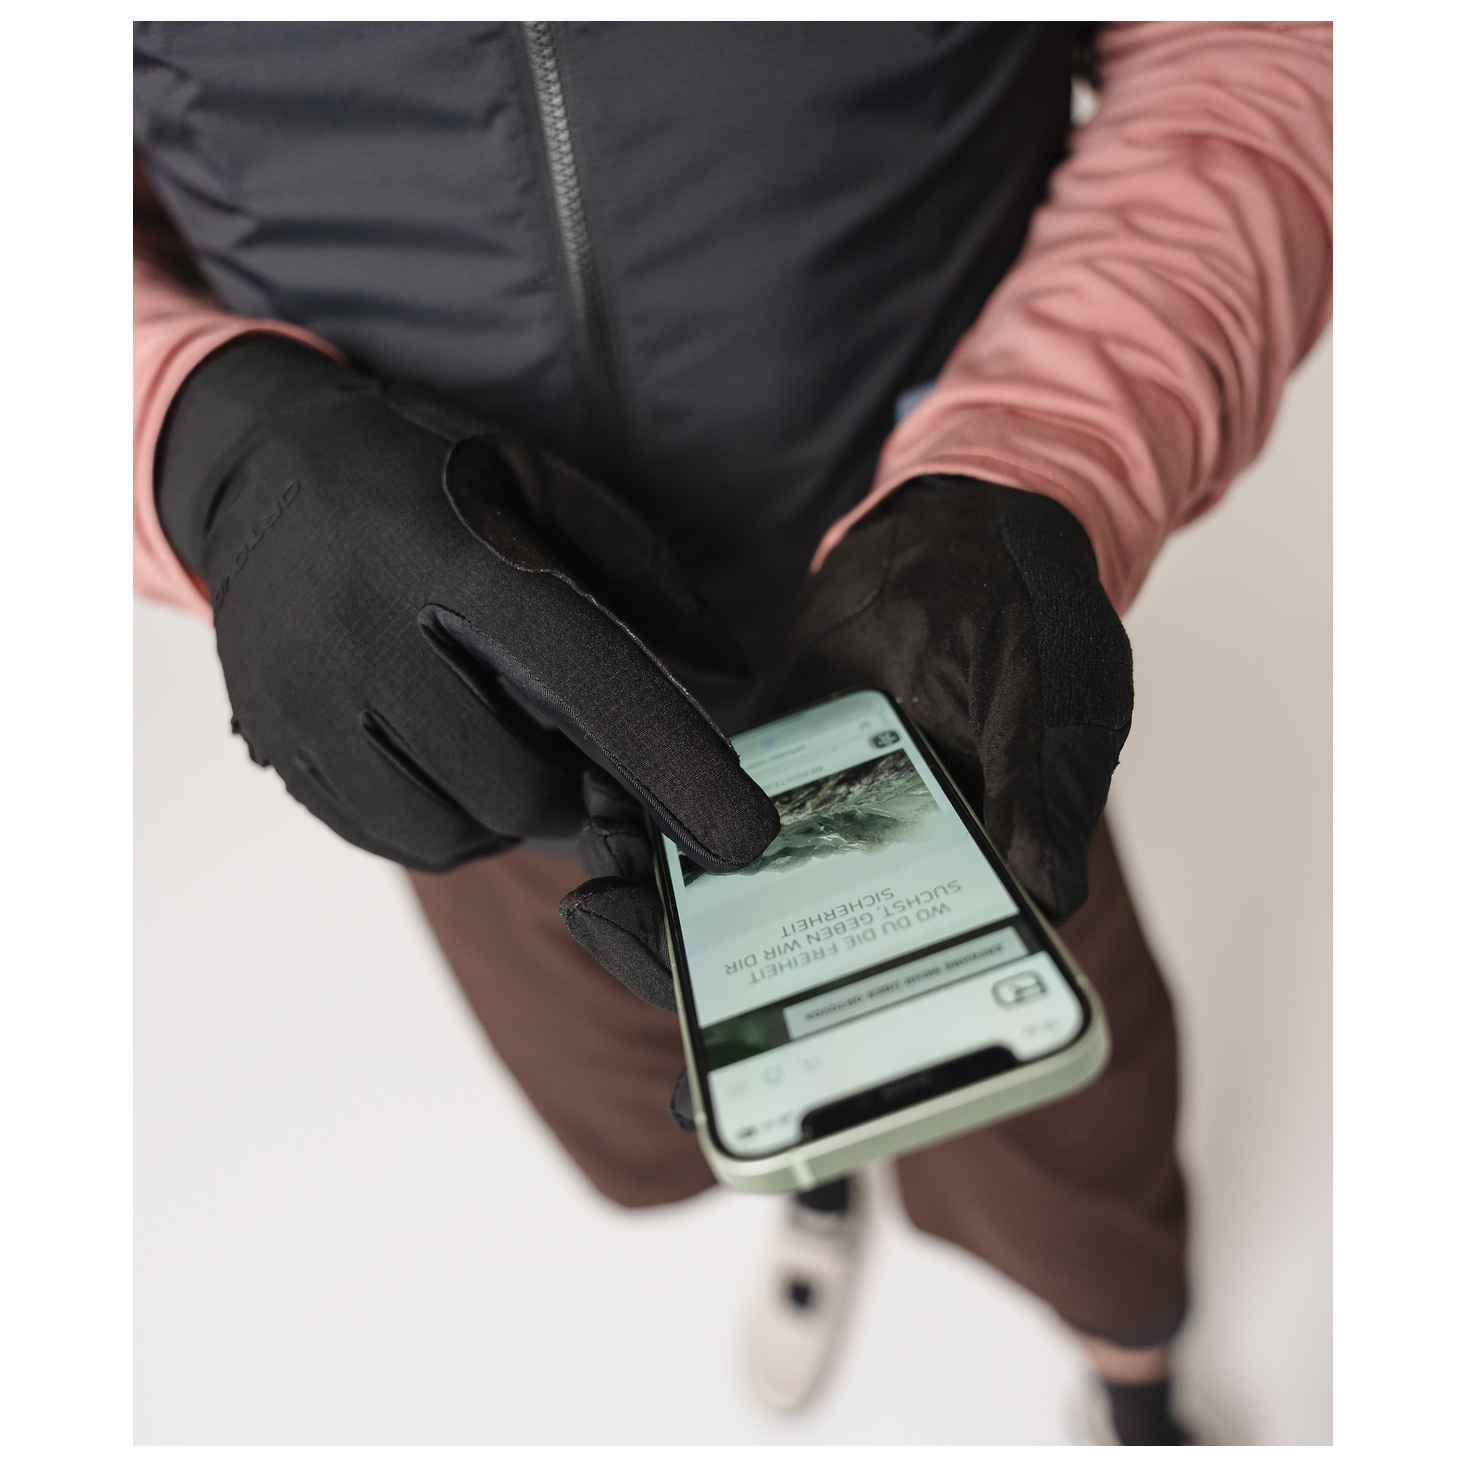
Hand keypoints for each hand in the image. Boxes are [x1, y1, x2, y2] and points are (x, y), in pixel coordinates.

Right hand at [155, 336, 778, 872]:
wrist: (255, 470)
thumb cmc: (422, 476)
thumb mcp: (538, 481)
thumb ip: (639, 573)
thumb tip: (729, 667)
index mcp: (449, 555)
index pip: (585, 683)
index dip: (673, 768)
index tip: (744, 836)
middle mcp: (364, 632)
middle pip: (518, 785)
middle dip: (581, 795)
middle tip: (595, 762)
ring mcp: (304, 700)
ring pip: (454, 831)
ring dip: (516, 819)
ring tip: (517, 754)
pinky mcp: (273, 744)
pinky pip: (393, 840)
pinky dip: (453, 829)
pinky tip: (457, 769)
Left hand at [561, 475, 1131, 1074]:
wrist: (960, 529)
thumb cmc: (1034, 618)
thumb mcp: (1059, 700)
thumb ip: (1045, 792)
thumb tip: (1047, 895)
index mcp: (968, 894)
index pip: (892, 1012)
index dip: (806, 1071)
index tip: (715, 1104)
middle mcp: (883, 882)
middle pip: (784, 973)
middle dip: (692, 978)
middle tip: (615, 939)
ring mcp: (816, 830)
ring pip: (729, 904)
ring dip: (656, 905)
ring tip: (595, 876)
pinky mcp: (767, 772)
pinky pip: (699, 815)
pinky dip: (649, 821)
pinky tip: (599, 807)